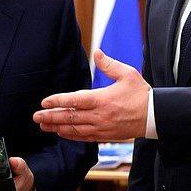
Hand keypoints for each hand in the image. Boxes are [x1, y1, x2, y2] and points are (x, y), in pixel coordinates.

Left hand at [33, 49, 148, 140]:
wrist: (155, 116)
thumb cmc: (141, 94)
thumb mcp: (128, 74)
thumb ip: (109, 65)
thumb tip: (97, 53)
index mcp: (103, 99)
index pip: (75, 101)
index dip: (58, 101)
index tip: (45, 101)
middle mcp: (100, 116)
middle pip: (70, 117)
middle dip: (51, 117)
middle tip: (36, 116)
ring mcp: (102, 128)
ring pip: (74, 129)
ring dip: (57, 127)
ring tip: (44, 125)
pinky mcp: (105, 136)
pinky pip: (84, 137)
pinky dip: (70, 135)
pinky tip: (61, 133)